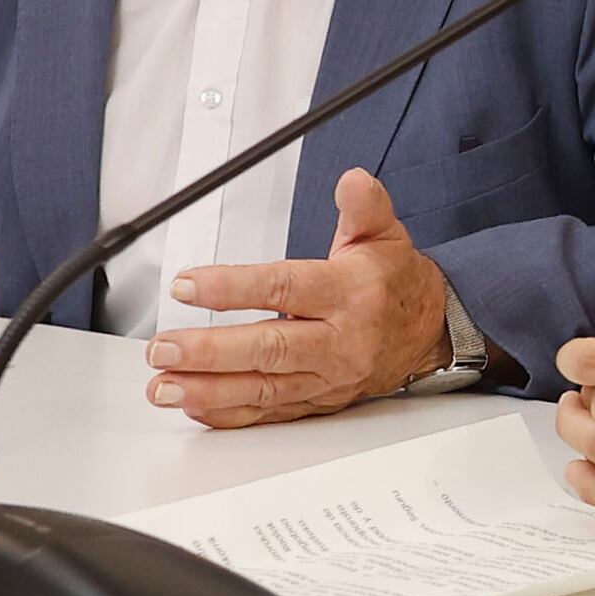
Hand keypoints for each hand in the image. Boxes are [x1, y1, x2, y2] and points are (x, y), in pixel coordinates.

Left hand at [142, 169, 454, 429]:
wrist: (430, 333)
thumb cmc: (395, 284)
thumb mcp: (386, 236)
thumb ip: (364, 207)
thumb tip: (353, 181)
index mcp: (349, 294)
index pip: (284, 289)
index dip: (233, 288)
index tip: (188, 285)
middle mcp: (338, 341)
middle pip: (269, 349)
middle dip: (211, 351)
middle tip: (164, 348)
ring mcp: (326, 377)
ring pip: (263, 389)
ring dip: (208, 390)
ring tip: (163, 386)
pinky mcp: (317, 401)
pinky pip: (269, 414)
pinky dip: (228, 414)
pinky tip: (193, 406)